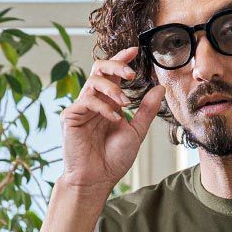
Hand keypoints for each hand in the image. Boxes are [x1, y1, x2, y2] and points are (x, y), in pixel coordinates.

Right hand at [60, 45, 165, 195]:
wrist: (96, 181)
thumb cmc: (113, 160)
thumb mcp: (135, 132)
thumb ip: (146, 111)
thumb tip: (160, 88)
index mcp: (108, 102)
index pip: (112, 73)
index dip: (121, 59)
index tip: (135, 50)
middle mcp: (94, 101)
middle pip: (100, 68)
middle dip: (116, 66)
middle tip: (131, 74)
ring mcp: (81, 107)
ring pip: (94, 81)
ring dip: (112, 88)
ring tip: (124, 103)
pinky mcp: (71, 116)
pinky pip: (87, 100)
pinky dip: (103, 106)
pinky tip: (114, 119)